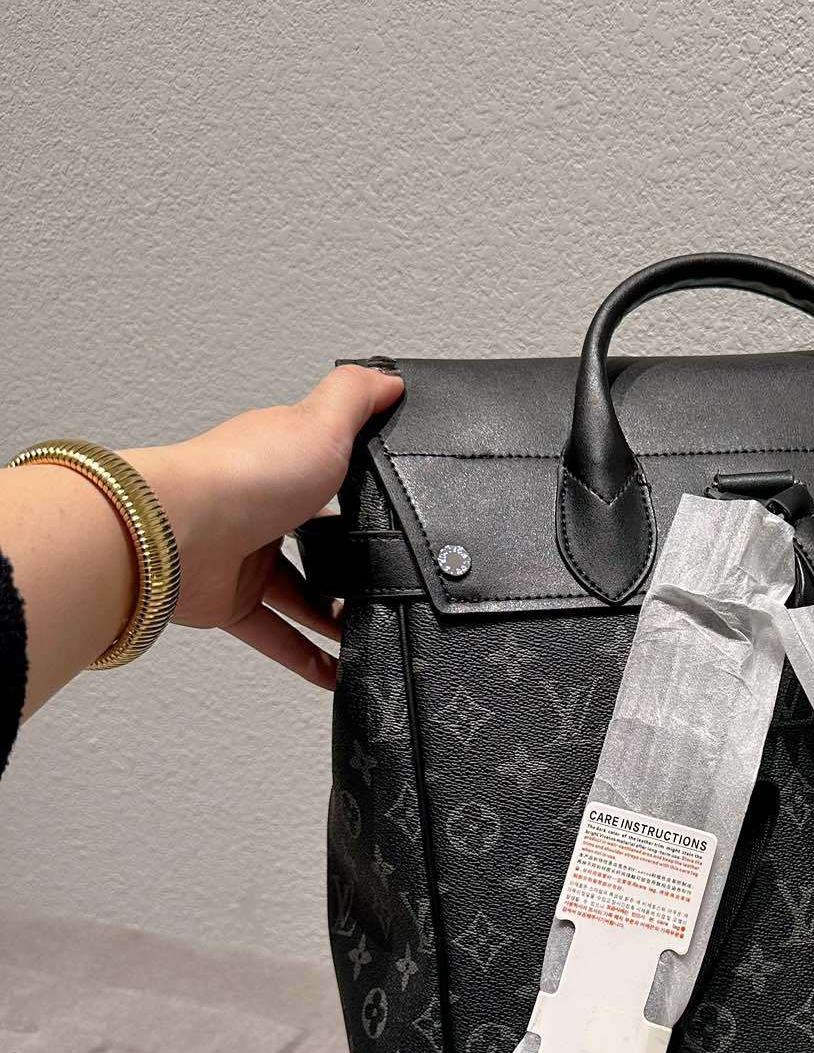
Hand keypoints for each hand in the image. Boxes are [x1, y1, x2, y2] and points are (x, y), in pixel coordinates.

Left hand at [129, 364, 402, 688]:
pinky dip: (307, 658)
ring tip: (375, 630)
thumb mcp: (321, 421)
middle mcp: (259, 509)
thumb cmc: (245, 474)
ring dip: (336, 616)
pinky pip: (275, 636)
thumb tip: (390, 380)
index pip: (326, 471)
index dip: (359, 488)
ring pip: (300, 594)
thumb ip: (358, 398)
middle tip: (390, 581)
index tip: (393, 510)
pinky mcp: (230, 604)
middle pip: (315, 540)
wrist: (182, 531)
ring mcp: (244, 559)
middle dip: (351, 562)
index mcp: (280, 462)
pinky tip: (337, 673)